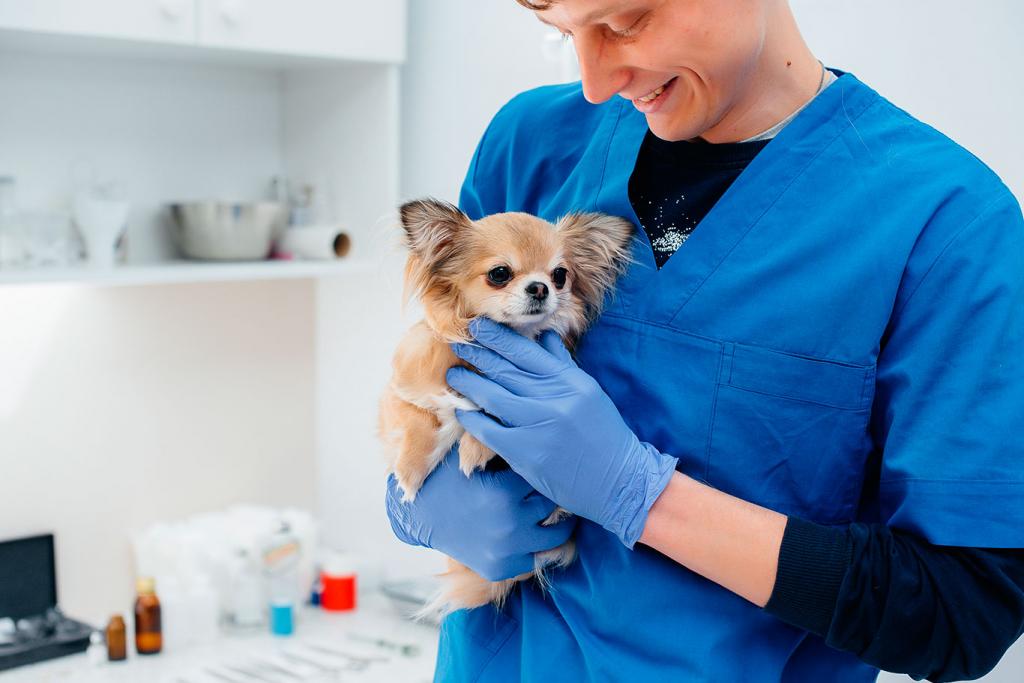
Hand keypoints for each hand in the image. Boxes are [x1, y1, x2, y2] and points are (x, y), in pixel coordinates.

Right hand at [385, 446, 575, 580]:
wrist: (417, 516)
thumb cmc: (446, 477)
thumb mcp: (469, 453)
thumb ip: (498, 437)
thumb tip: (529, 414)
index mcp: (504, 491)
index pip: (543, 473)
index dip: (542, 465)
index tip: (544, 460)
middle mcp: (510, 523)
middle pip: (552, 504)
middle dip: (550, 491)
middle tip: (551, 483)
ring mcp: (507, 551)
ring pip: (556, 536)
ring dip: (556, 522)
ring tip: (553, 510)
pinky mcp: (501, 569)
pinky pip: (535, 559)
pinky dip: (534, 546)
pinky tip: (529, 531)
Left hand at [446, 317, 677, 548]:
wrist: (619, 481)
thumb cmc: (605, 435)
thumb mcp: (589, 393)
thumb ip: (563, 365)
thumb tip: (545, 336)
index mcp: (569, 381)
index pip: (525, 351)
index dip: (497, 337)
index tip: (478, 327)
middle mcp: (553, 398)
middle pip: (505, 369)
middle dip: (477, 353)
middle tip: (457, 343)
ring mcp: (538, 425)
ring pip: (492, 395)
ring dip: (468, 383)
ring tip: (454, 374)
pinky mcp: (526, 453)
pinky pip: (489, 430)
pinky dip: (473, 419)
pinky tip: (461, 411)